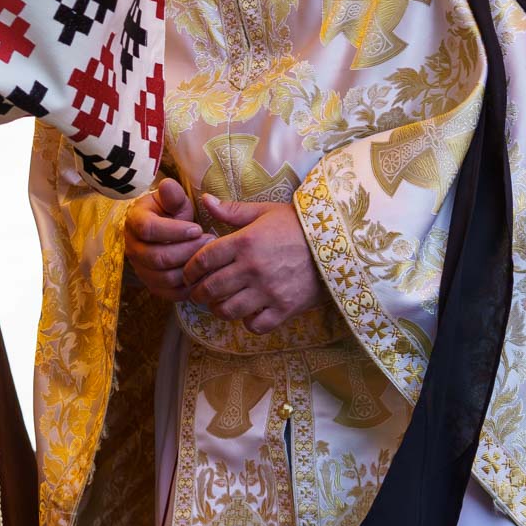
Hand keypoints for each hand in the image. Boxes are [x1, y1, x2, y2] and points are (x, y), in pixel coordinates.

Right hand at [124, 179, 209, 301]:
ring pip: (164, 277)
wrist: (165, 230)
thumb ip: (173, 195)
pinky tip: (204, 275)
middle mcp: (132, 247)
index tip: (197, 228)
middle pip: (157, 257)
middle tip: (210, 242)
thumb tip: (168, 185)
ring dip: (190, 269)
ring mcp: (141, 269)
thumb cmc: (171, 212)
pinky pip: (169, 293)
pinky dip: (188, 287)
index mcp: (135, 221)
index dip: (174, 231)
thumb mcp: (173, 200)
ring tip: (209, 257)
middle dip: (187, 251)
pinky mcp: (152, 285)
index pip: (149, 229)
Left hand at [182, 196, 325, 333]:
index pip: (204, 259)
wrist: (337, 241)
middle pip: (211, 288)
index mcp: (245, 242)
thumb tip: (205, 200)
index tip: (189, 273)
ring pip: (228, 310)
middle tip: (198, 292)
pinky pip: (256, 325)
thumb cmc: (297, 224)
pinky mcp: (284, 308)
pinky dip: (248, 322)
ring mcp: (268, 291)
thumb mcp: (265, 211)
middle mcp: (252, 268)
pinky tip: (249, 312)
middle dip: (198, 292)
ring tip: (219, 304)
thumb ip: (232, 210)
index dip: (190, 269)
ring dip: (218, 309)